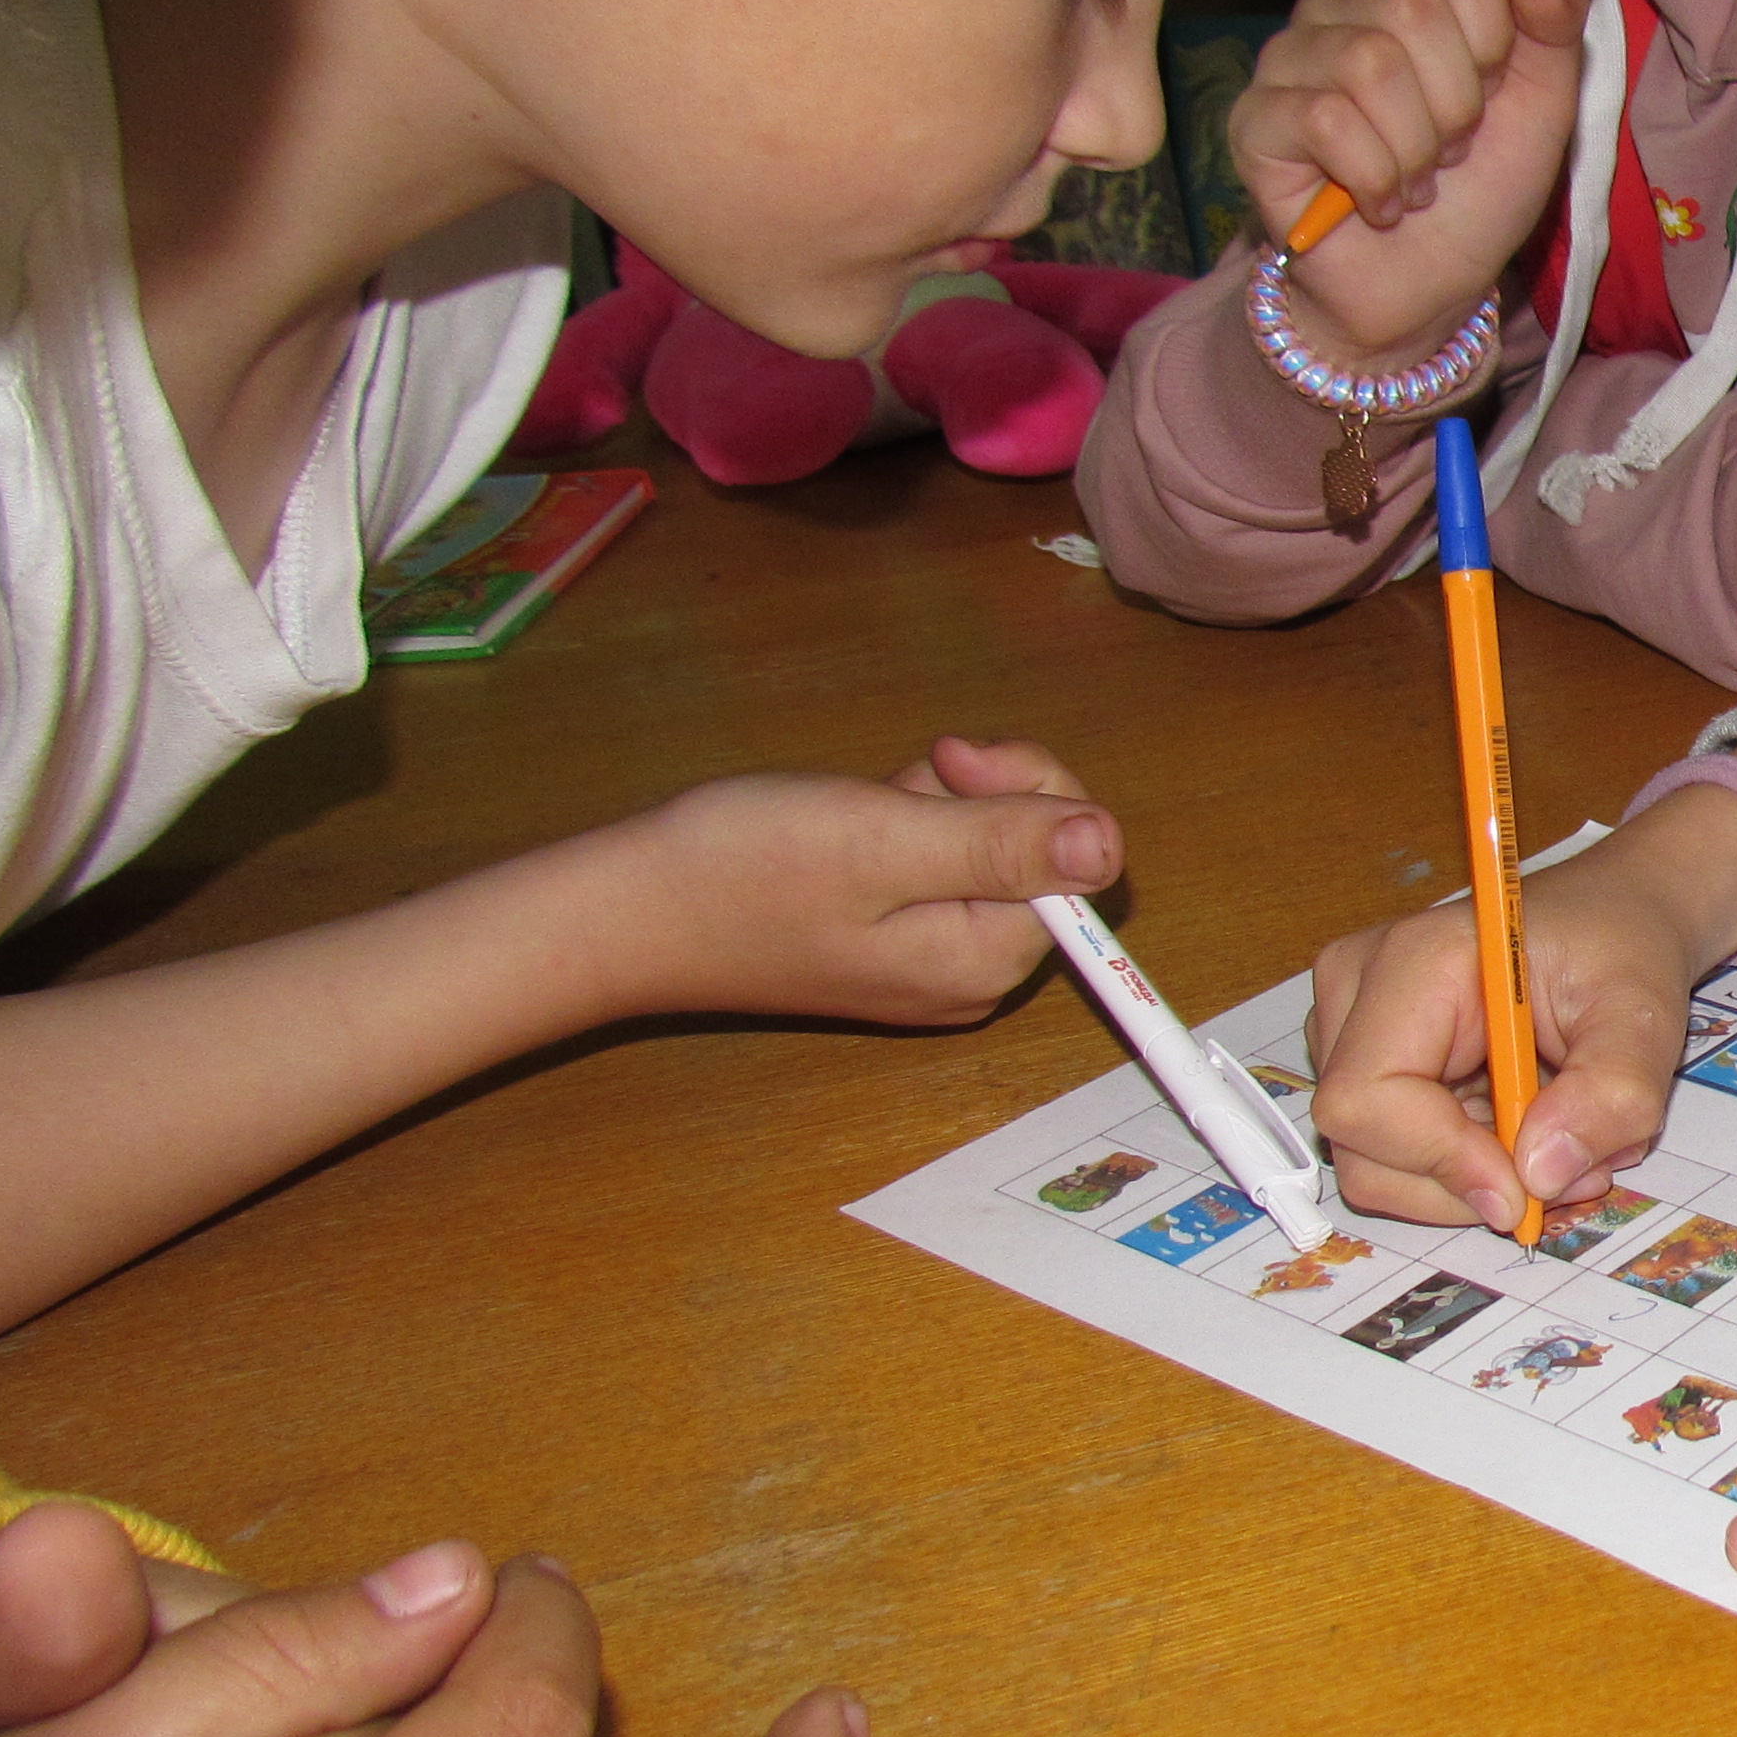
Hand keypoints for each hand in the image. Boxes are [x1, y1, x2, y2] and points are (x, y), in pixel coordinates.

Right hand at [596, 732, 1113, 1024]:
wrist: (627, 910)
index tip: (949, 761)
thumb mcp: (885, 838)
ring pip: (984, 847)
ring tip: (858, 807)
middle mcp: (971, 975)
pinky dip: (901, 825)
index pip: (1080, 859)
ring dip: (934, 804)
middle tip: (901, 781)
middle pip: (1041, 854)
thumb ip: (1002, 842)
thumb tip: (1110, 845)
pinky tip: (844, 823)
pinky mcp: (889, 937)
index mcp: (985, 961)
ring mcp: (929, 959)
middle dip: (978, 794)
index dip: (1028, 788)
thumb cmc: (744, 867)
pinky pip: (934, 864)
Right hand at [1235, 0, 1587, 354]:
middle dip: (1456, 103)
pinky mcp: (1255, 119)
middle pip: (1410, 7)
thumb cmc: (1476, 195)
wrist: (1424, 292)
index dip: (1492, 34)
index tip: (1490, 93)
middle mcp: (1340, 6)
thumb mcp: (1542, 111)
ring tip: (1417, 181)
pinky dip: (1375, 179)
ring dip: (1416, 148)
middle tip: (1451, 150)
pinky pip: (1326, 122)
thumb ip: (1554, 32)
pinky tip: (1378, 203)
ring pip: (1367, 64)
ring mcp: (1288, 58)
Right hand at [1307, 762, 1736, 1229]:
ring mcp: (1350, 1031)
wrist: (1611, 922)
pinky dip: (1464, 1171)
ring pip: (1374, 1166)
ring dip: (1471, 1183)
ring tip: (1555, 1142)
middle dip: (1466, 1184)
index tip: (1524, 1190)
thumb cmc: (1619, 948)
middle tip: (1568, 1169)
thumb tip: (1541, 1175)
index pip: (1364, 1099)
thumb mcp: (1642, 1016)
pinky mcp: (1367, 1065)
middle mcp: (1357, 992)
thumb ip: (1612, 1094)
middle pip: (1359, 1146)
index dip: (1438, 1162)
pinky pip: (1394, 1159)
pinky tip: (1521, 1129)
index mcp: (1414, 961)